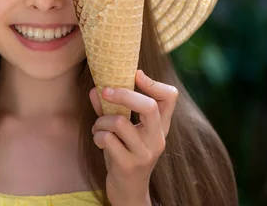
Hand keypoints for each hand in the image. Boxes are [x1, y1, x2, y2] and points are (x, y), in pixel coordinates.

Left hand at [89, 70, 177, 205]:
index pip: (170, 97)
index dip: (153, 82)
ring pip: (119, 122)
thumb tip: (96, 88)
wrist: (129, 192)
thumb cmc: (124, 154)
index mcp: (159, 126)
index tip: (135, 75)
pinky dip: (98, 136)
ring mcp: (144, 153)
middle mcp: (157, 138)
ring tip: (99, 128)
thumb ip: (110, 109)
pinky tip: (100, 142)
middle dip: (123, 94)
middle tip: (105, 90)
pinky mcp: (129, 165)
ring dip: (101, 121)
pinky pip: (107, 139)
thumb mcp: (122, 131)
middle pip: (148, 106)